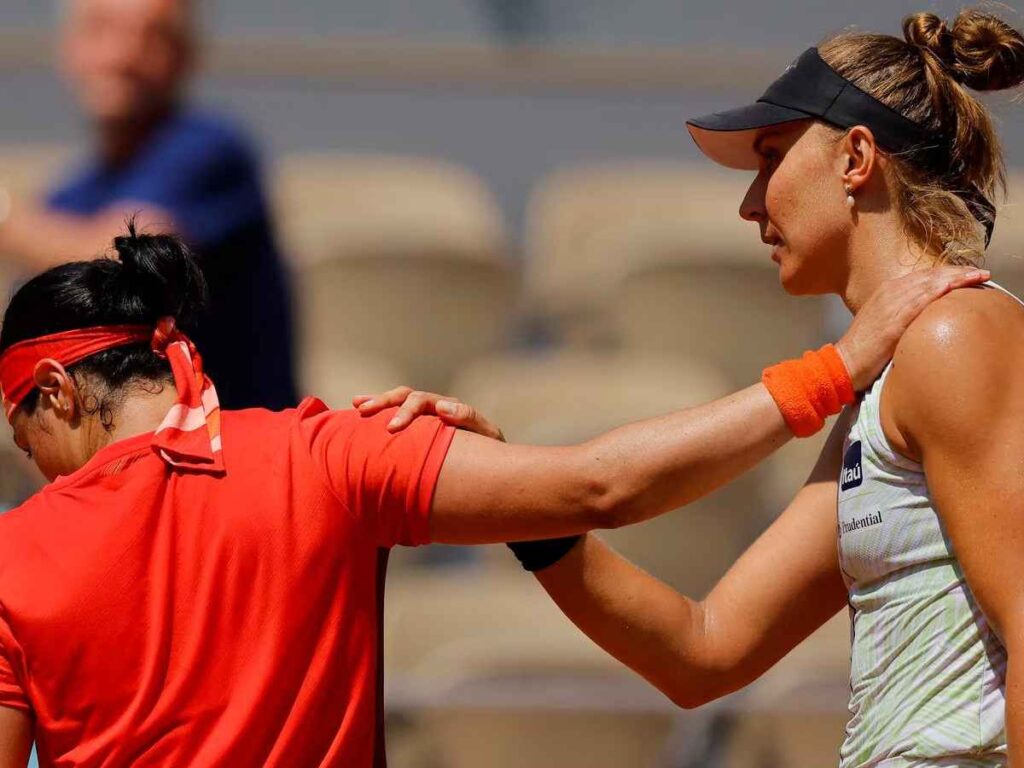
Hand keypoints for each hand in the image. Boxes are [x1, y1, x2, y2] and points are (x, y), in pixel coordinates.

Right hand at [353, 386, 505, 441]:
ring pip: (398, 402)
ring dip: (378, 402)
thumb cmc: (491, 451)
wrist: (495, 463)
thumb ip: (468, 418)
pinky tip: (360, 415)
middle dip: (384, 403)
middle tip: (365, 411)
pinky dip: (381, 414)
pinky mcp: (419, 429)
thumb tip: (443, 406)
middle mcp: (434, 407)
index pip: (422, 401)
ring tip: (357, 406)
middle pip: (405, 396)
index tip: (393, 428)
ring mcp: (426, 417)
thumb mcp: (487, 435)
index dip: (406, 411)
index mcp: (447, 407)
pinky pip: (397, 417)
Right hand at [837, 265, 989, 390]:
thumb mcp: (883, 323)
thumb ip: (902, 314)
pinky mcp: (892, 321)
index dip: (948, 272)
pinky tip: (952, 286)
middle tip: (981, 272)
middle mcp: (889, 293)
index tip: (968, 273)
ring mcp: (890, 305)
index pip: (923, 276)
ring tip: (977, 276)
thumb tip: (925, 317)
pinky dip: (936, 291)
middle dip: (957, 272)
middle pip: (930, 275)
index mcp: (886, 292)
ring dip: (955, 278)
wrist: (844, 363)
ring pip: (928, 284)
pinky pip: (918, 301)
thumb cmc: (864, 349)